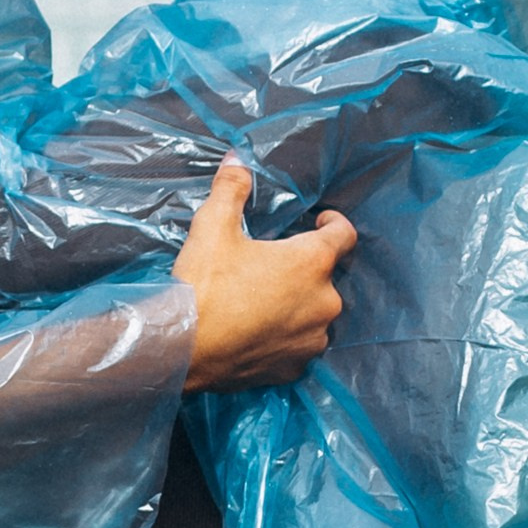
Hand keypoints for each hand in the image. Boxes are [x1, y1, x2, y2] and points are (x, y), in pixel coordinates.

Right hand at [173, 161, 354, 392]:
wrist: (181, 350)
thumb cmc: (204, 284)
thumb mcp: (213, 226)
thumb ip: (232, 187)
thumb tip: (237, 158)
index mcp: (312, 263)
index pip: (345, 234)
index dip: (334, 222)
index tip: (319, 219)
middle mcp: (324, 303)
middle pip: (327, 275)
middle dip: (306, 266)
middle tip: (273, 261)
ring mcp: (311, 340)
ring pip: (315, 312)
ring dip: (299, 302)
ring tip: (266, 296)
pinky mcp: (294, 368)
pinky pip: (300, 343)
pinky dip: (286, 334)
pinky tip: (260, 328)